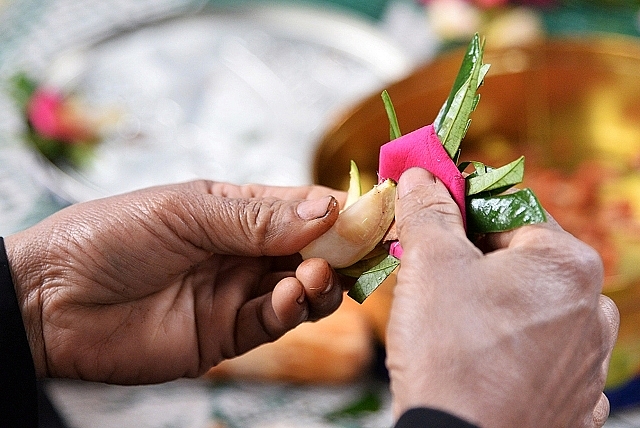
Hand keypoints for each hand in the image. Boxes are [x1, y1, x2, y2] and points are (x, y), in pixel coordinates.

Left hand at [5, 180, 345, 383]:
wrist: (51, 300)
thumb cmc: (111, 236)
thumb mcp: (188, 212)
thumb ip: (258, 219)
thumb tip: (327, 210)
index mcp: (234, 211)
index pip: (301, 207)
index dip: (340, 210)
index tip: (377, 212)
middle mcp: (242, 252)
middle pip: (311, 252)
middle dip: (340, 250)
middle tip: (361, 250)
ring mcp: (235, 294)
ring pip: (301, 290)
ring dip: (320, 282)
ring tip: (315, 274)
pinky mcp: (226, 335)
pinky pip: (273, 323)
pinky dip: (290, 310)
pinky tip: (288, 297)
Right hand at [386, 168, 618, 427]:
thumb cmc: (450, 355)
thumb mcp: (430, 265)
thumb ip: (429, 211)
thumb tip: (422, 176)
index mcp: (566, 263)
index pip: (509, 205)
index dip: (461, 205)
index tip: (429, 213)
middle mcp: (591, 308)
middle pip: (520, 256)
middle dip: (472, 256)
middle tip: (429, 270)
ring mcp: (586, 357)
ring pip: (527, 304)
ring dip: (489, 300)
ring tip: (448, 320)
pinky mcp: (573, 397)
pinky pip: (536, 350)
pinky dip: (507, 344)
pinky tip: (476, 356)